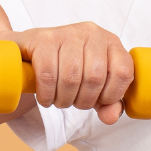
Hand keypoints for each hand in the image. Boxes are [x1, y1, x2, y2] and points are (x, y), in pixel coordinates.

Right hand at [18, 22, 132, 124]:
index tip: (99, 102)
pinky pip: (48, 73)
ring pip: (71, 76)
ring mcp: (67, 33)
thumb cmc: (65, 68)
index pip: (123, 72)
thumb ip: (107, 104)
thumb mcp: (92, 86)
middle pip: (95, 77)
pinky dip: (47, 94)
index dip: (112, 94)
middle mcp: (92, 33)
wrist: (27, 52)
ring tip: (59, 101)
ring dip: (64, 99)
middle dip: (83, 101)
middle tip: (73, 103)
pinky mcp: (43, 39)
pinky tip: (45, 98)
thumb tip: (111, 117)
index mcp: (110, 42)